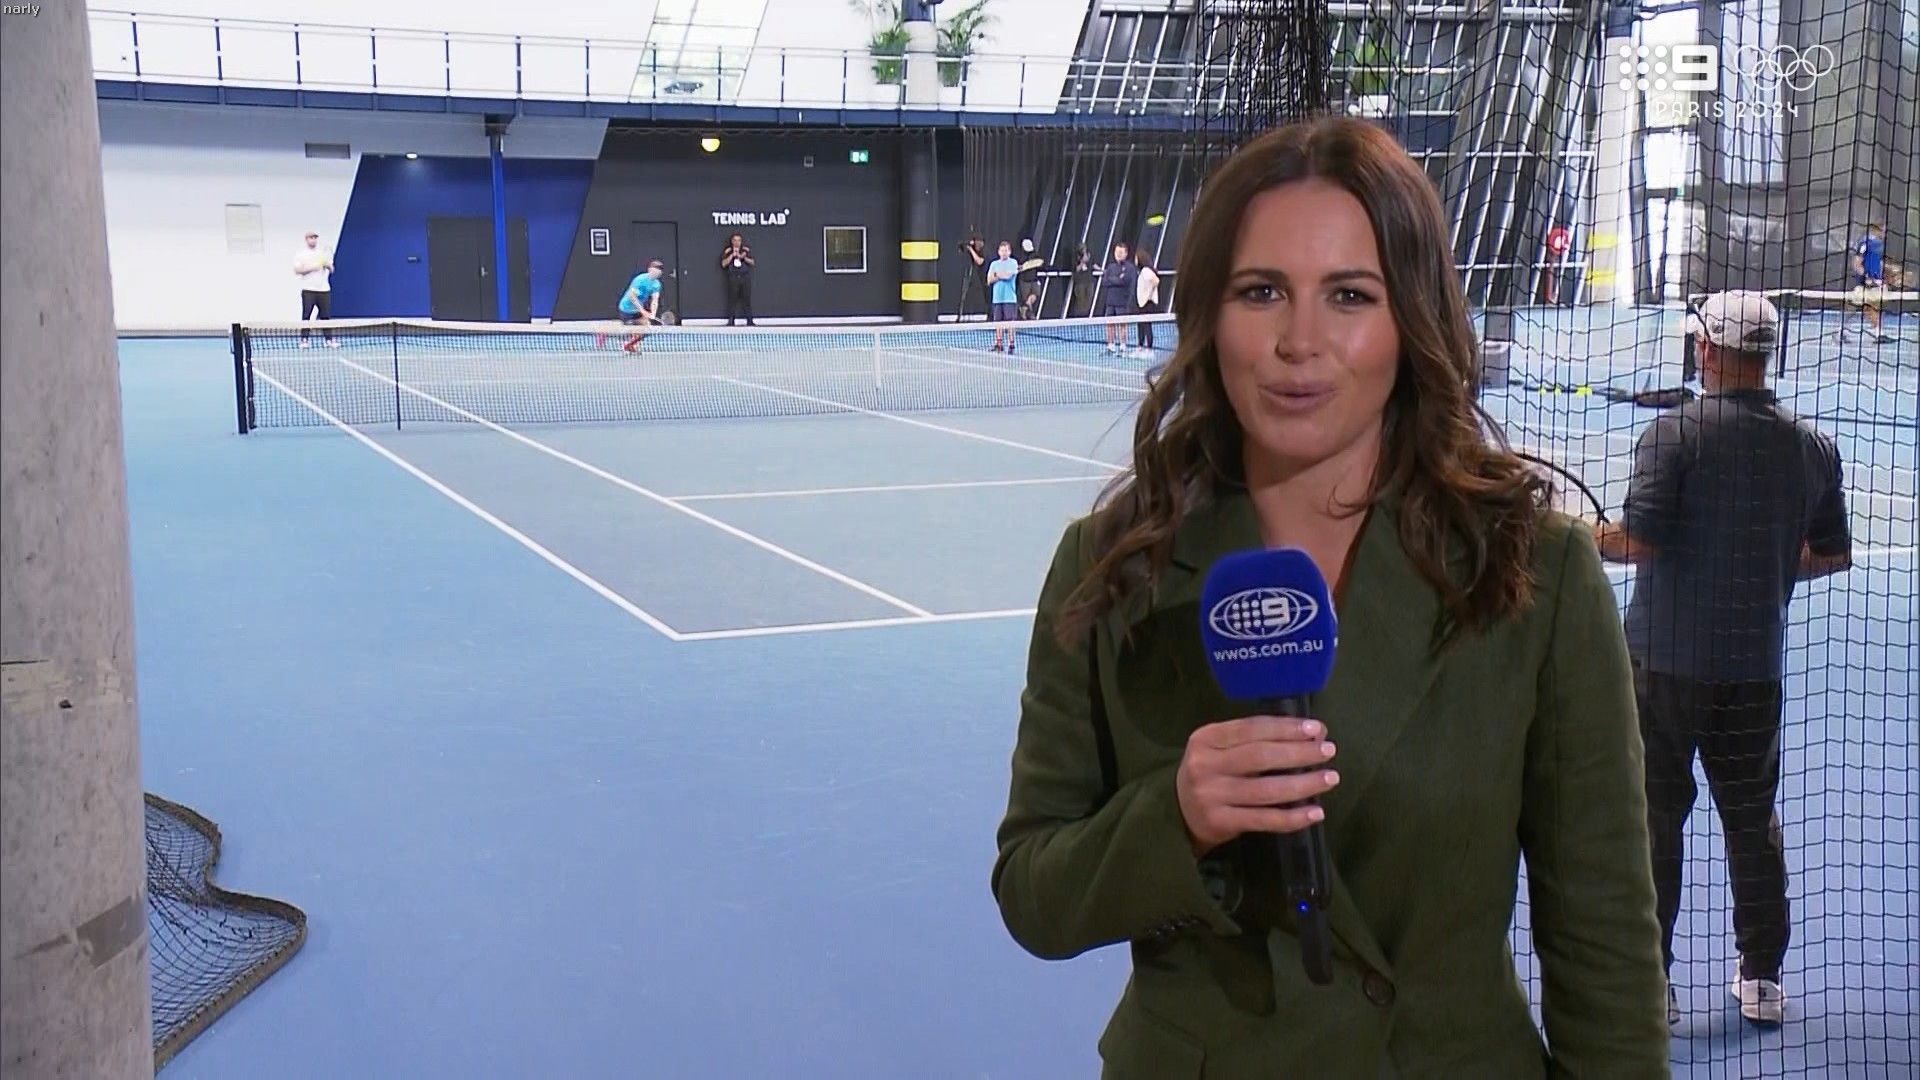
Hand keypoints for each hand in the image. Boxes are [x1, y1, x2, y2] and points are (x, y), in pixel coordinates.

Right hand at [1176, 716, 1337, 856]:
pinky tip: (1315, 812)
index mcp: (1205, 738)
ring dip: (1303, 784)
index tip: (1316, 729)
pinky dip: (1293, 817)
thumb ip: (1256, 740)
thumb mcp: (1219, 748)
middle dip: (1299, 753)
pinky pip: (1264, 820)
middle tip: (1328, 751)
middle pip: (1260, 757)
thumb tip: (1312, 735)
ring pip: (1266, 790)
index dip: (1286, 728)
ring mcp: (1211, 796)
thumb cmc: (1209, 772)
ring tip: (1330, 778)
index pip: (1252, 728)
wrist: (1177, 811)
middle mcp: (1205, 765)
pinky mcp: (1220, 822)